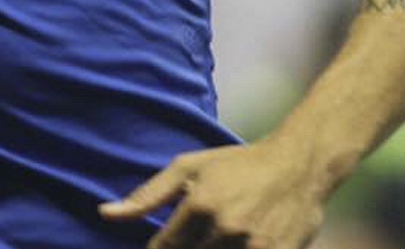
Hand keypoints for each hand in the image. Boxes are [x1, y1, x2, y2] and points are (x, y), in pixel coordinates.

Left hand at [99, 141, 326, 248]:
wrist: (300, 164)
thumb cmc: (239, 164)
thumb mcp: (190, 167)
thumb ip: (147, 195)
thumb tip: (105, 213)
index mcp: (199, 204)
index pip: (164, 248)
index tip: (165, 245)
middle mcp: (224, 227)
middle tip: (200, 235)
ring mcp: (253, 245)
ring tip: (219, 235)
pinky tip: (238, 241)